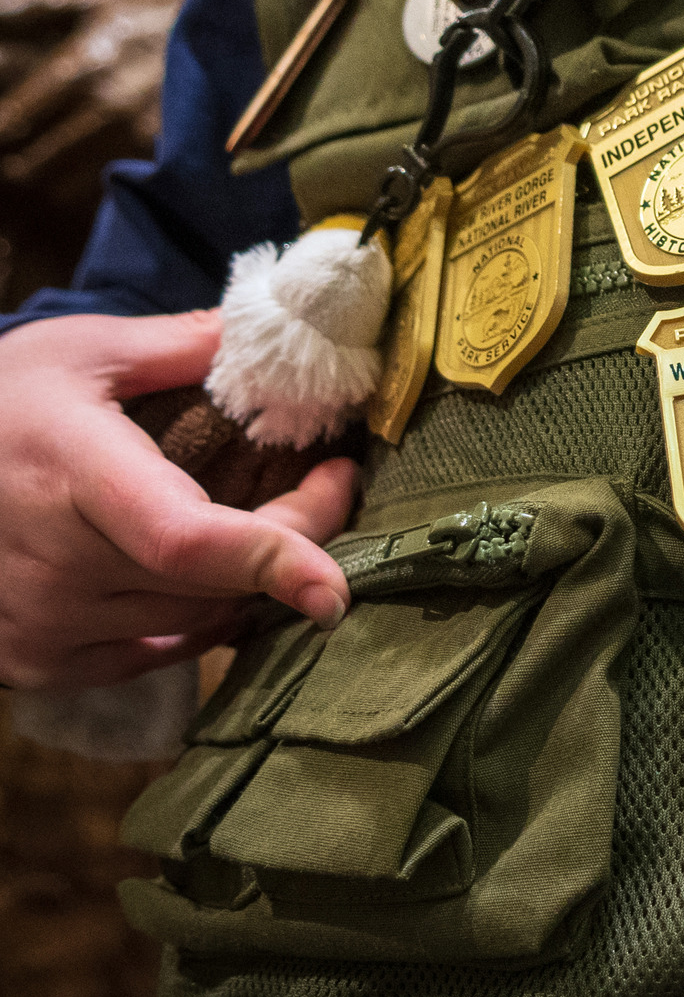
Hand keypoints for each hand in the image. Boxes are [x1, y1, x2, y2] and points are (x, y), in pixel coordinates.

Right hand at [0, 312, 354, 690]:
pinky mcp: (37, 660)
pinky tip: (215, 574)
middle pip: (212, 581)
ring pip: (195, 620)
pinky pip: (156, 654)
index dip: (273, 558)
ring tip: (272, 520)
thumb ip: (187, 346)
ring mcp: (43, 622)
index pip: (185, 537)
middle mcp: (56, 563)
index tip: (337, 583)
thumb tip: (276, 336)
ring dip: (249, 579)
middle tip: (330, 484)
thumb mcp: (85, 350)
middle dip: (294, 537)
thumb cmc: (2, 400)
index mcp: (74, 473)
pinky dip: (199, 618)